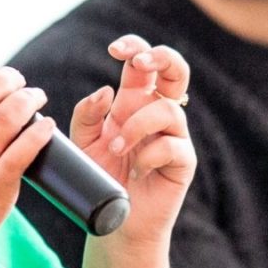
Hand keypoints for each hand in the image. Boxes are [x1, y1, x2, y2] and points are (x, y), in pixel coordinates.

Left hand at [68, 34, 195, 243]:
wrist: (115, 220)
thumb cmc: (100, 177)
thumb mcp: (83, 142)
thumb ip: (87, 114)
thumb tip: (105, 91)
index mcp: (134, 101)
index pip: (143, 63)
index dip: (134, 47)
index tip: (113, 50)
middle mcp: (158, 113)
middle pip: (176, 70)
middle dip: (161, 57)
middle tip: (138, 63)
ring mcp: (174, 136)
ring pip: (168, 110)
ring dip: (137, 125)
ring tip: (117, 149)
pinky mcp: (184, 161)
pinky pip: (173, 146)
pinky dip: (149, 155)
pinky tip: (136, 170)